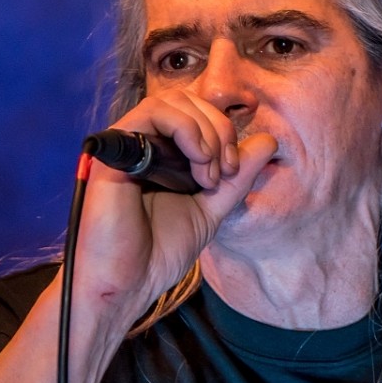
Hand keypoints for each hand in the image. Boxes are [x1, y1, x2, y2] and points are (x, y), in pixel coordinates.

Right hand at [72, 89, 277, 328]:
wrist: (128, 282)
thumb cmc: (159, 252)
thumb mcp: (211, 209)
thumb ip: (236, 176)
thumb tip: (268, 140)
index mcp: (161, 154)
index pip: (195, 113)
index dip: (224, 131)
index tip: (232, 171)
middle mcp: (142, 144)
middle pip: (186, 100)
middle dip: (218, 128)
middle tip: (224, 170)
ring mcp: (126, 145)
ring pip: (170, 102)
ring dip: (204, 130)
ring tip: (209, 172)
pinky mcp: (113, 150)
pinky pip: (151, 113)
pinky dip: (185, 128)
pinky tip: (197, 161)